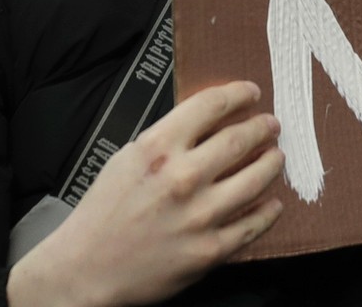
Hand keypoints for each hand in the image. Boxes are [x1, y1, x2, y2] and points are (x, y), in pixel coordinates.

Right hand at [8, 81, 283, 306]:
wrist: (86, 269)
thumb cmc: (104, 213)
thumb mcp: (128, 157)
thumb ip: (168, 138)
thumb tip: (209, 121)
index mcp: (158, 148)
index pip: (212, 105)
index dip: (239, 94)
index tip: (251, 93)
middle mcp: (182, 177)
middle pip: (241, 138)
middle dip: (263, 127)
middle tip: (270, 125)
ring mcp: (199, 215)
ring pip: (257, 178)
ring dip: (272, 163)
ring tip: (275, 157)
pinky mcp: (209, 250)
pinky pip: (253, 224)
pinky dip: (268, 210)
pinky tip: (272, 203)